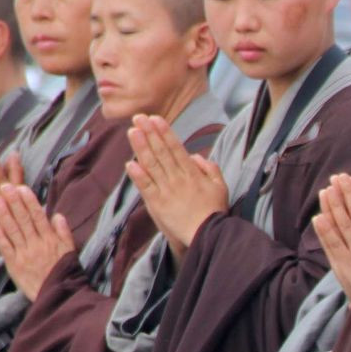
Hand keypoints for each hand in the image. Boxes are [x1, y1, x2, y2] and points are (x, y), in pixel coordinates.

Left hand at [0, 183, 75, 301]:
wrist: (59, 297)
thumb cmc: (65, 273)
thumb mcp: (70, 252)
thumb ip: (64, 233)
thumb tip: (57, 215)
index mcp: (50, 240)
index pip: (38, 216)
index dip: (29, 201)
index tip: (21, 188)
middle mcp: (36, 245)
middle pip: (23, 220)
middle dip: (13, 202)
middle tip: (4, 186)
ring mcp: (24, 255)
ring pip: (13, 231)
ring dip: (3, 214)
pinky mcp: (15, 266)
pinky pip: (6, 249)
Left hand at [125, 112, 230, 257]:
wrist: (208, 233)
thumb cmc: (215, 211)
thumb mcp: (220, 186)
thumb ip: (210, 168)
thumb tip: (195, 156)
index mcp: (192, 173)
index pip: (176, 148)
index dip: (164, 132)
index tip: (155, 119)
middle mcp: (178, 178)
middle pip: (161, 152)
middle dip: (150, 133)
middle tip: (139, 117)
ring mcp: (167, 190)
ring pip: (152, 165)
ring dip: (141, 147)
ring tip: (132, 132)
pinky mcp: (158, 204)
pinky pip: (146, 187)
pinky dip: (138, 176)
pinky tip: (130, 164)